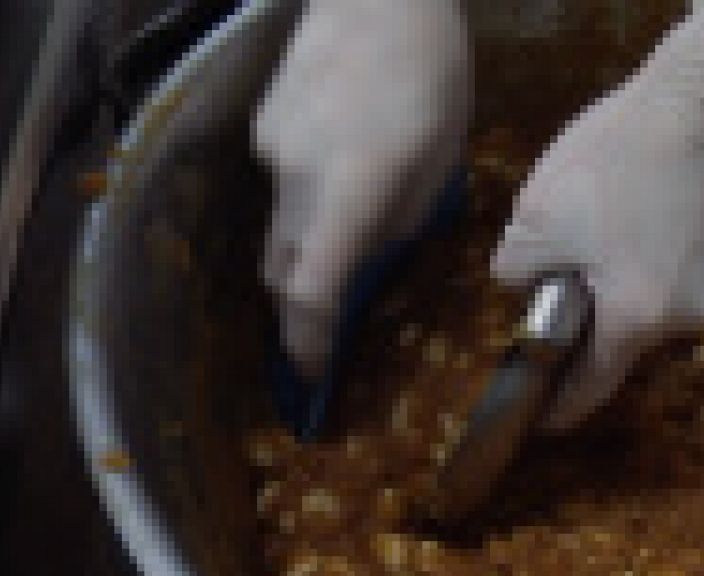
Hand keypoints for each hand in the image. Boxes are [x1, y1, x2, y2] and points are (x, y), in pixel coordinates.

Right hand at [253, 0, 472, 375]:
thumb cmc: (428, 73)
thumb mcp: (438, 157)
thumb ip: (401, 217)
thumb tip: (372, 257)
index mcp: (350, 192)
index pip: (311, 290)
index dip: (306, 342)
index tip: (310, 374)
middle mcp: (298, 179)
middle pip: (283, 269)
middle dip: (300, 309)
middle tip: (326, 331)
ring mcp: (273, 151)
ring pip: (283, 225)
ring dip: (310, 247)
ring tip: (353, 231)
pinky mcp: (264, 126)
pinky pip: (283, 182)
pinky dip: (308, 197)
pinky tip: (344, 166)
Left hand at [492, 0, 703, 429]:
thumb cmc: (617, 157)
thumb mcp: (537, 216)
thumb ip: (518, 273)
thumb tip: (526, 292)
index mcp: (635, 315)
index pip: (593, 383)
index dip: (564, 403)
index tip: (546, 420)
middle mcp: (690, 320)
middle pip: (632, 334)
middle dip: (606, 310)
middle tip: (587, 262)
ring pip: (668, 306)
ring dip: (645, 284)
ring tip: (630, 228)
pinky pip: (700, 282)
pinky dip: (680, 265)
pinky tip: (670, 219)